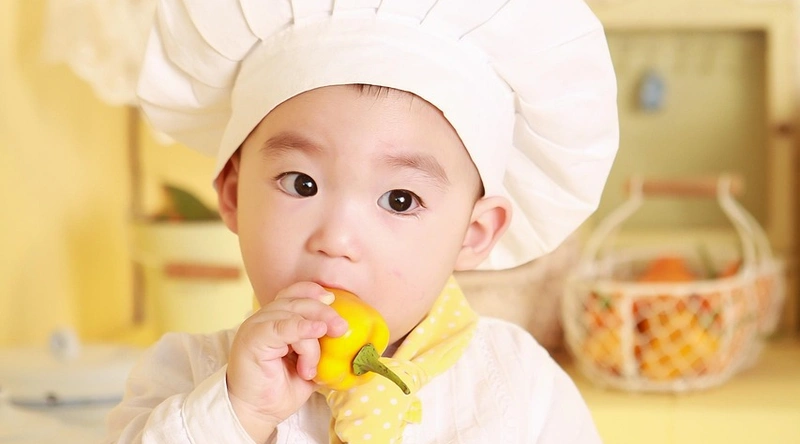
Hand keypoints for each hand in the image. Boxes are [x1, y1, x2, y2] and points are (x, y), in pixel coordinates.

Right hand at [226, 282, 348, 442]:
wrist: (256, 414)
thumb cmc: (279, 391)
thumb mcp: (308, 365)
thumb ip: (321, 348)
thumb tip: (347, 339)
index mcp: (276, 321)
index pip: (293, 294)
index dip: (313, 292)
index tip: (333, 299)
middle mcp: (264, 319)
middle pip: (297, 301)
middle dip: (323, 312)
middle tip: (341, 328)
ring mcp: (256, 327)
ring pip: (292, 315)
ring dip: (311, 339)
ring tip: (311, 367)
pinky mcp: (252, 339)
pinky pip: (280, 326)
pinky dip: (300, 328)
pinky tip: (315, 331)